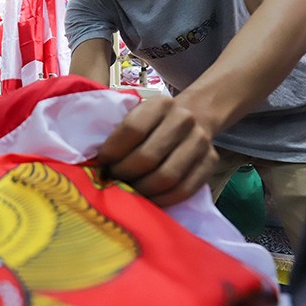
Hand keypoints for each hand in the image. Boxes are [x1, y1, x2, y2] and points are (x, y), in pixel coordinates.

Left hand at [97, 96, 218, 206]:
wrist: (195, 118)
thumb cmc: (153, 122)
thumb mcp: (136, 113)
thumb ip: (118, 131)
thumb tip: (93, 162)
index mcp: (160, 104)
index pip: (132, 130)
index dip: (113, 151)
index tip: (102, 162)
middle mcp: (183, 120)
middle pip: (148, 157)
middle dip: (124, 174)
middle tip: (113, 180)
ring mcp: (200, 142)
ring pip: (167, 176)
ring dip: (142, 190)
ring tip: (129, 191)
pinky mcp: (211, 163)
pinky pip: (184, 190)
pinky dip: (162, 200)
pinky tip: (148, 201)